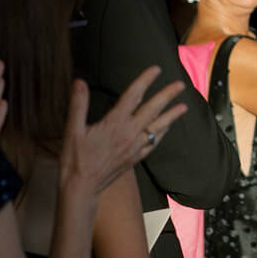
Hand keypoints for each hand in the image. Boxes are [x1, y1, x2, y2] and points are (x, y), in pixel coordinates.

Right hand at [61, 67, 188, 195]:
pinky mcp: (135, 158)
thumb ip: (78, 104)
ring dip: (172, 116)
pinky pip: (154, 143)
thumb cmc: (75, 159)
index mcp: (115, 123)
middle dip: (167, 96)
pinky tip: (166, 129)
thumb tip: (79, 82)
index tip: (156, 69)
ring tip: (184, 107)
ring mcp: (135, 147)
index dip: (145, 80)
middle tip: (181, 85)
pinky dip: (162, 133)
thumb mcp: (72, 130)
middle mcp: (129, 134)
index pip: (133, 96)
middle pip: (153, 110)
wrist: (82, 188)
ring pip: (158, 128)